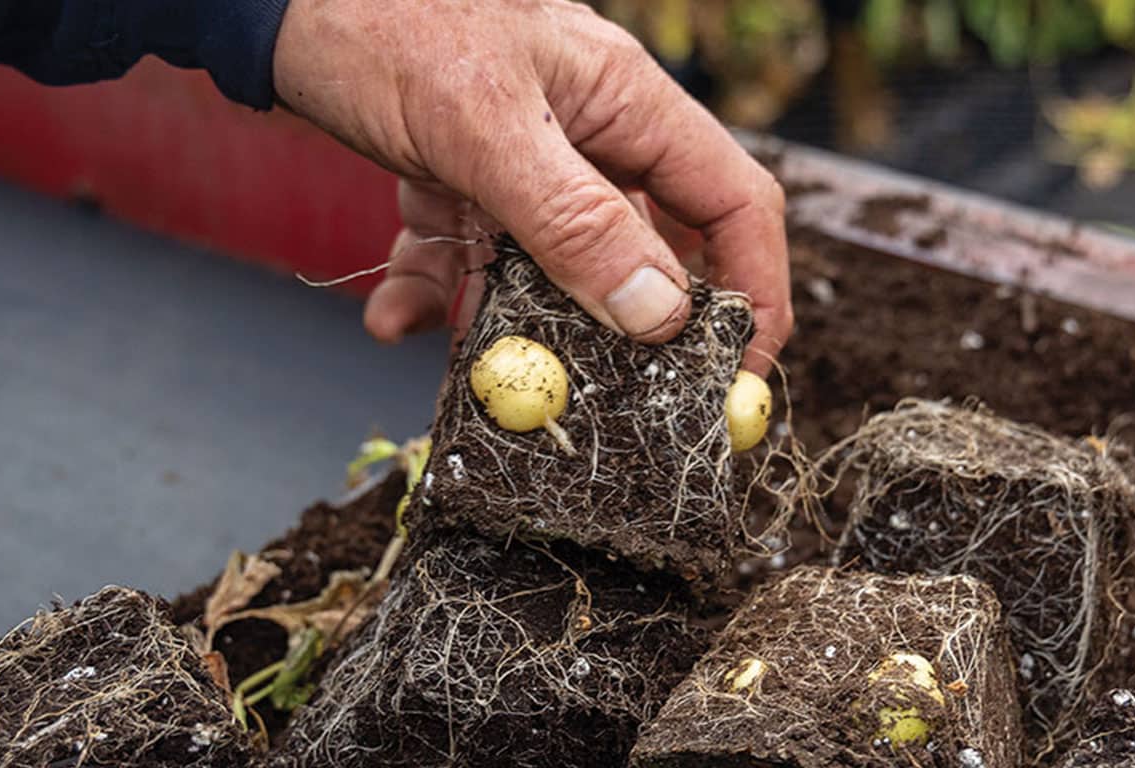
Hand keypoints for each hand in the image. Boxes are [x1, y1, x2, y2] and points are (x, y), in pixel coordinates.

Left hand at [273, 0, 791, 371]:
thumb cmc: (379, 20)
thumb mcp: (483, 125)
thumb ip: (573, 219)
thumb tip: (659, 313)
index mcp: (623, 104)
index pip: (732, 203)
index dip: (754, 289)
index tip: (739, 373)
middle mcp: (585, 134)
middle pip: (643, 249)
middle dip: (622, 328)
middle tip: (602, 392)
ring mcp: (520, 160)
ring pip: (549, 267)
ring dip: (513, 320)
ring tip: (470, 359)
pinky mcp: (457, 178)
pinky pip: (468, 254)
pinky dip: (436, 291)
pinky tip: (392, 314)